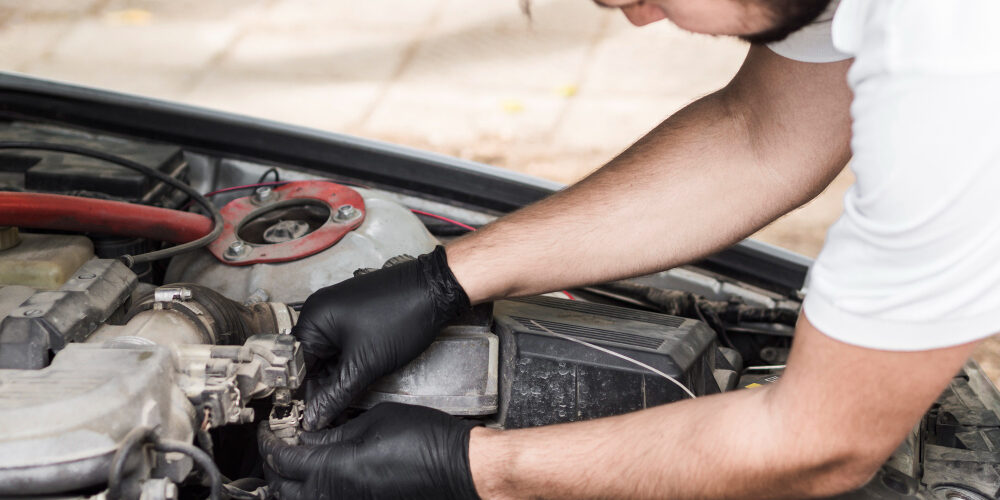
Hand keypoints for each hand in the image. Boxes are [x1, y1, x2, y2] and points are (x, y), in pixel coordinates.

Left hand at [258, 403, 480, 499]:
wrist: (458, 468)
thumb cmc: (424, 439)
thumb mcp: (373, 421)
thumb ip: (334, 433)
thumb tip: (308, 437)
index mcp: (333, 469)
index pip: (283, 460)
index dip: (269, 443)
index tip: (267, 431)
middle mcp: (336, 494)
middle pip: (283, 490)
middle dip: (273, 467)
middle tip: (275, 445)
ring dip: (291, 484)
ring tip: (294, 462)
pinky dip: (313, 490)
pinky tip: (321, 473)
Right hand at [292, 246, 469, 429]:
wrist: (436, 290)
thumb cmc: (401, 316)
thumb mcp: (364, 365)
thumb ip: (335, 395)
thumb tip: (313, 417)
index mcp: (313, 319)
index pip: (295, 366)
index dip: (302, 395)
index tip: (308, 419)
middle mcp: (321, 312)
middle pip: (310, 362)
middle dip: (319, 389)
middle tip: (328, 417)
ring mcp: (339, 313)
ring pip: (329, 357)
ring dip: (335, 380)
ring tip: (342, 405)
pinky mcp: (356, 317)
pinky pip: (343, 347)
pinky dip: (347, 366)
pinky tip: (356, 383)